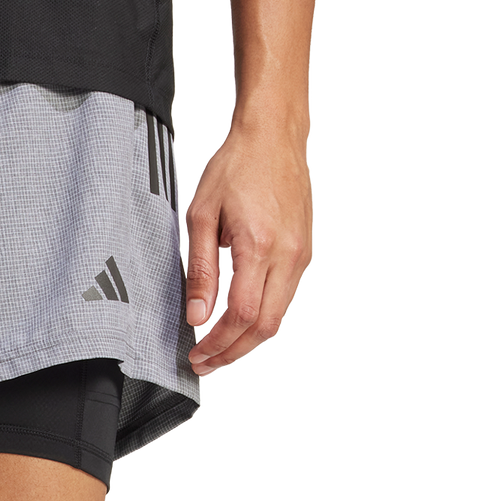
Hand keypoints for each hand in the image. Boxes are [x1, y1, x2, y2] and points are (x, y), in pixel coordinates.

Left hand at [183, 118, 314, 376]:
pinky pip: (285, 299)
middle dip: (233, 353)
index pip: (240, 314)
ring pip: (278, 318)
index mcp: (258, 245)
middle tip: (206, 363)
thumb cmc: (237, 166)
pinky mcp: (305, 252)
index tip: (198, 354)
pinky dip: (262, 319)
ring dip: (247, 341)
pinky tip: (240, 323)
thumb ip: (199, 269)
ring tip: (219, 350)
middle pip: (264, 326)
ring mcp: (301, 255)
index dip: (217, 343)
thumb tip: (196, 313)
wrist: (273, 136)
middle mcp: (287, 254)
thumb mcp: (201, 216)